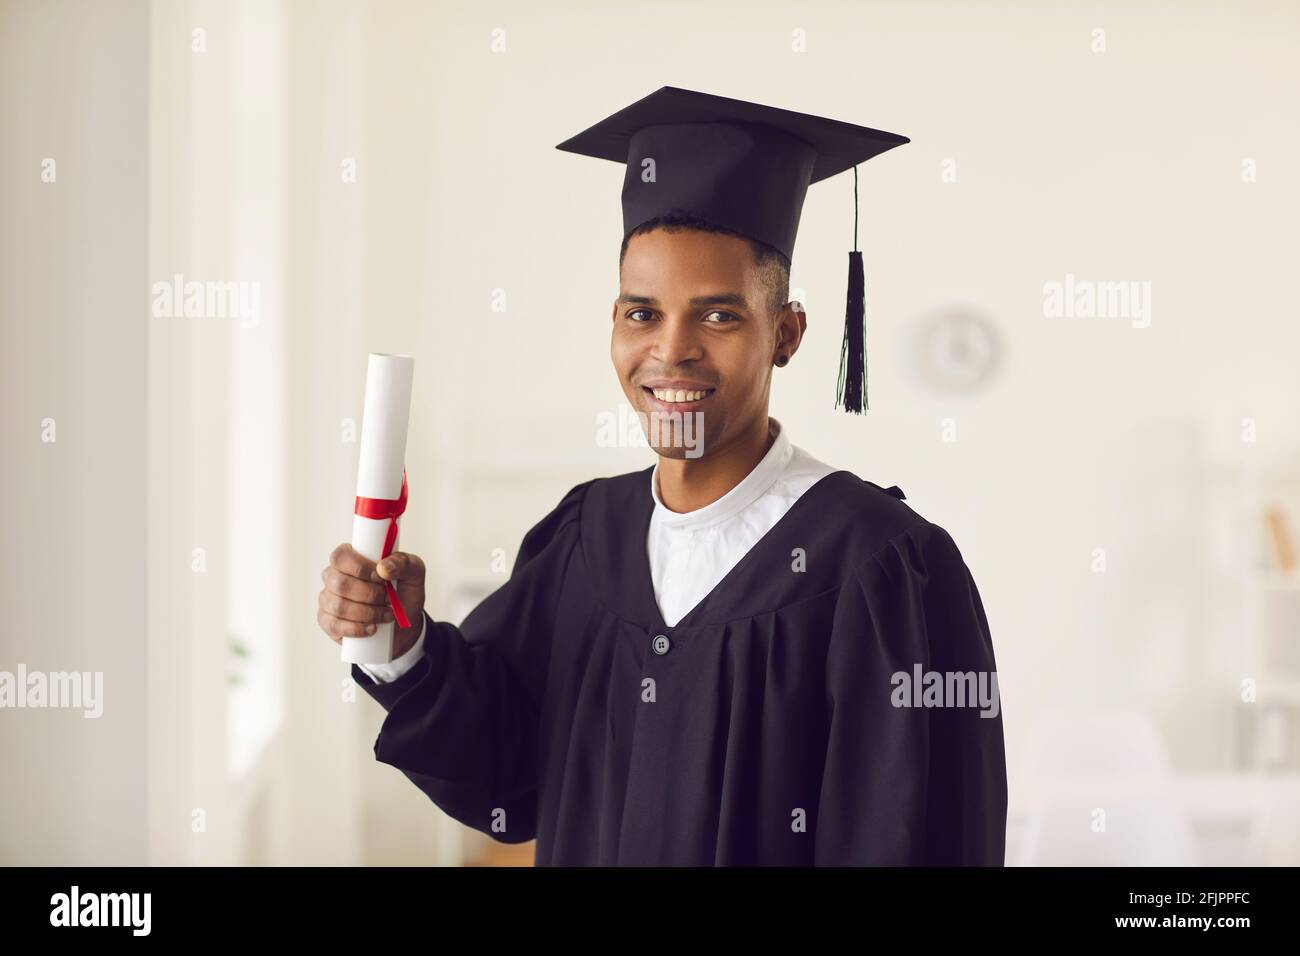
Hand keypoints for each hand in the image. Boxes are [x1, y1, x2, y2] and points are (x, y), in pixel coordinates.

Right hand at [318, 543, 426, 658]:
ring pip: (339, 606)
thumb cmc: (404, 593)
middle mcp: (334, 577)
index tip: (381, 577)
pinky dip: (357, 629)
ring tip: (386, 615)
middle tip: (388, 599)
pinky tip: (372, 628)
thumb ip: (403, 563)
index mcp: (350, 558)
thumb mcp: (413, 573)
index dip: (360, 568)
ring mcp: (328, 600)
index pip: (341, 556)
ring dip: (367, 613)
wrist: (405, 625)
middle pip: (339, 583)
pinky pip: (335, 625)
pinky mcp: (329, 622)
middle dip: (369, 594)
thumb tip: (383, 567)